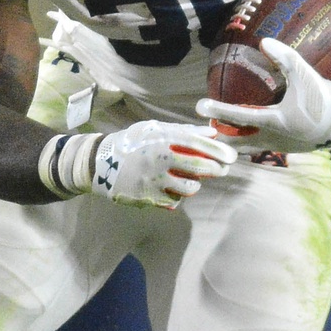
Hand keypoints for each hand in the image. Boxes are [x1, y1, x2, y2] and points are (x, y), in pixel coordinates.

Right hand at [89, 121, 236, 208]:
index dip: (218, 151)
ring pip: (189, 188)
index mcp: (161, 139)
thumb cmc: (132, 143)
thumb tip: (212, 133)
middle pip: (198, 167)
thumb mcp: (154, 129)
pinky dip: (176, 196)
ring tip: (189, 179)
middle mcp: (159, 160)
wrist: (99, 164)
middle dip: (215, 169)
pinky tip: (169, 188)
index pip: (197, 144)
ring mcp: (154, 181)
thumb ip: (183, 131)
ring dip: (194, 184)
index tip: (231, 157)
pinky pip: (174, 201)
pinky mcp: (148, 198)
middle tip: (222, 169)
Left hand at [196, 38, 330, 152]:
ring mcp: (277, 147)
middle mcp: (272, 139)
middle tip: (201, 127)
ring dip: (230, 141)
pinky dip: (244, 141)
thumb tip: (263, 42)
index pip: (238, 117)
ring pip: (246, 147)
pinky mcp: (283, 148)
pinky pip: (257, 147)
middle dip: (217, 137)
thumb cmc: (324, 99)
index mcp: (275, 122)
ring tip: (214, 132)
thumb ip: (285, 58)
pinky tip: (237, 133)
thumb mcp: (306, 75)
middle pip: (235, 142)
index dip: (217, 109)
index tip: (199, 106)